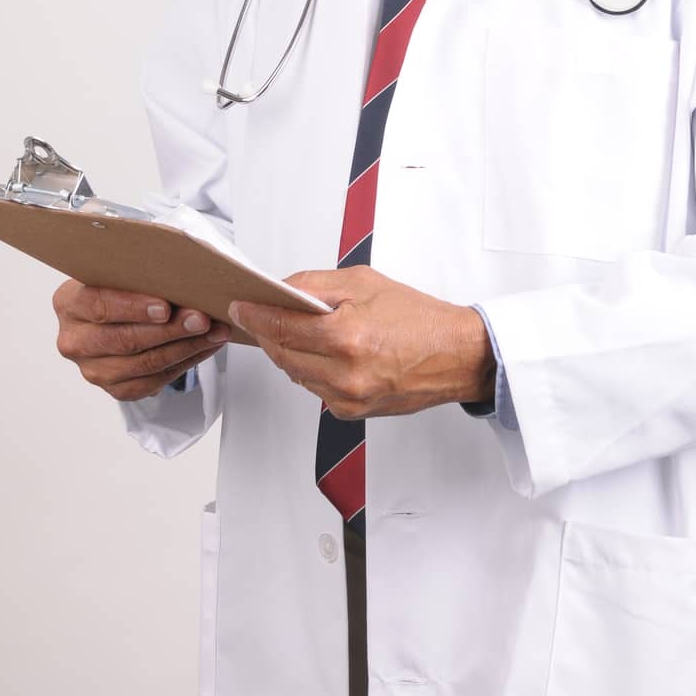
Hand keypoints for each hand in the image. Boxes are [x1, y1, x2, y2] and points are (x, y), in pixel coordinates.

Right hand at [53, 280, 232, 401]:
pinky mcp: (115, 389)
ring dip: (185, 348)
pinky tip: (204, 347)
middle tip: (200, 319)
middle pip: (125, 340)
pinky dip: (184, 363)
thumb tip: (179, 271)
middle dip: (170, 330)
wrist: (117, 314)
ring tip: (213, 332)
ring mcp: (92, 370)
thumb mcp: (119, 271)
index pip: (99, 305)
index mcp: (68, 303)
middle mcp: (74, 340)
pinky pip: (154, 381)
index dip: (134, 307)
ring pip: (144, 364)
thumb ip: (137, 271)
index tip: (166, 307)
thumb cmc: (120, 287)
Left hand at [228, 266, 493, 418]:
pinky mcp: (351, 413)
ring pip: (294, 373)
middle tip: (257, 313)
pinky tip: (322, 351)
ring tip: (292, 329)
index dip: (253, 315)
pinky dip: (310, 368)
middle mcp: (344, 374)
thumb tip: (280, 289)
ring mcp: (347, 398)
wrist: (456, 355)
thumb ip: (315, 285)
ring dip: (288, 351)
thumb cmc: (418, 317)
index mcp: (346, 337)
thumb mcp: (364, 283)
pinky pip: (314, 388)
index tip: (238, 306)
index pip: (280, 327)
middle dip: (266, 332)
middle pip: (281, 353)